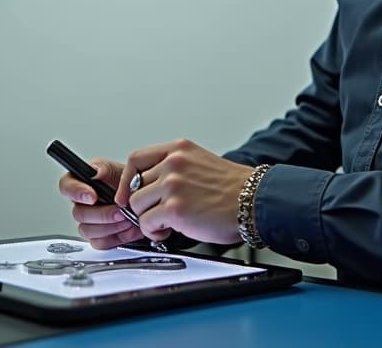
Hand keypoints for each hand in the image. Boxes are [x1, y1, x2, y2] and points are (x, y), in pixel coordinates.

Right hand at [57, 158, 145, 249]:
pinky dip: (115, 237)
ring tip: (128, 219)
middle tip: (120, 211)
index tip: (92, 196)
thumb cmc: (133, 184)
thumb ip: (106, 170)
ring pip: (87, 230)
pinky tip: (128, 229)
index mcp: (83, 181)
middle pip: (78, 213)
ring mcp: (90, 221)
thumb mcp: (122, 169)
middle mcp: (83, 203)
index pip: (66, 186)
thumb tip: (96, 173)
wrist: (147, 202)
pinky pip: (99, 243)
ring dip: (110, 226)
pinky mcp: (99, 237)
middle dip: (102, 214)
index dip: (75, 192)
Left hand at [114, 139, 254, 245]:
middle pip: (135, 186)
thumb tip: (147, 187)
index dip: (126, 180)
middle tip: (159, 215)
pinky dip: (154, 232)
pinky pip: (147, 223)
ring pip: (138, 205)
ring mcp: (173, 184)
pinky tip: (169, 231)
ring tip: (167, 224)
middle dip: (144, 205)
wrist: (254, 201)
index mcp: (178, 149)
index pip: (136, 159)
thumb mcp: (199, 163)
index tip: (126, 193)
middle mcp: (173, 163)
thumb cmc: (232, 189)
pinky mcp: (175, 208)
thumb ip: (173, 169)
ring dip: (149, 219)